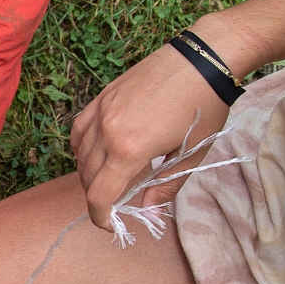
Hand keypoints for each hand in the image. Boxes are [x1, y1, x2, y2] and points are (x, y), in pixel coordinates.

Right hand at [71, 41, 229, 230]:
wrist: (201, 59)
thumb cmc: (204, 106)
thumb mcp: (192, 152)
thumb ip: (166, 186)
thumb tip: (149, 211)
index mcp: (129, 149)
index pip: (100, 195)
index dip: (101, 216)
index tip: (110, 224)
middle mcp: (107, 132)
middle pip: (87, 177)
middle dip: (100, 196)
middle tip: (121, 202)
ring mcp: (100, 112)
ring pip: (80, 155)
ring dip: (92, 173)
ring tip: (114, 178)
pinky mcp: (101, 98)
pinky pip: (80, 131)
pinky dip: (83, 147)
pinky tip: (99, 151)